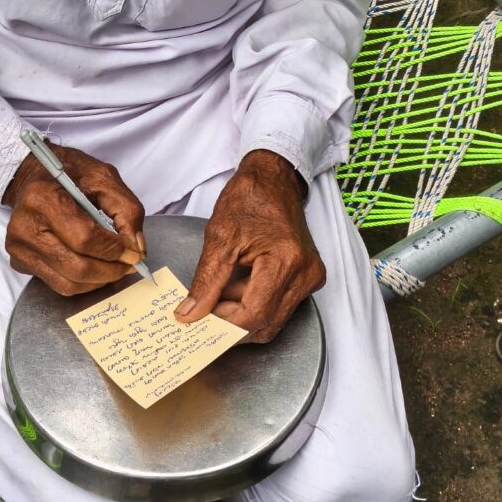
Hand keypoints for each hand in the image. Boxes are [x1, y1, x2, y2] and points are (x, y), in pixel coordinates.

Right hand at [3, 144, 145, 295]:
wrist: (34, 174)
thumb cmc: (70, 173)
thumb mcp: (105, 178)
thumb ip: (127, 210)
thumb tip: (137, 248)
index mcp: (44, 197)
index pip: (85, 238)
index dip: (114, 250)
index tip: (134, 252)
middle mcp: (25, 225)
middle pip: (76, 267)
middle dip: (110, 271)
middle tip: (129, 265)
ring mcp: (19, 247)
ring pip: (68, 283)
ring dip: (98, 280)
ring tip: (115, 267)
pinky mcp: (20, 261)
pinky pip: (58, 284)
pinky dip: (83, 282)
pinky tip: (94, 266)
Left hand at [175, 150, 324, 341]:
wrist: (273, 179)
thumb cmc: (249, 197)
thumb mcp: (219, 236)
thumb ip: (206, 280)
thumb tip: (191, 313)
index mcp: (285, 260)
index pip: (254, 314)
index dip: (224, 322)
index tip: (200, 318)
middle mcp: (304, 273)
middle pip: (266, 323)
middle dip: (233, 321)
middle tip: (206, 308)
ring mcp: (310, 277)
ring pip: (273, 318)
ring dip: (244, 312)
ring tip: (223, 289)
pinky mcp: (309, 277)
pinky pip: (280, 305)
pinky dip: (256, 301)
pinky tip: (240, 283)